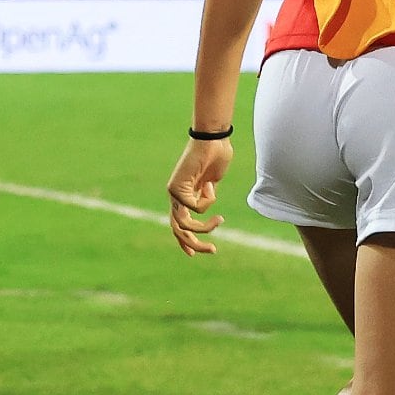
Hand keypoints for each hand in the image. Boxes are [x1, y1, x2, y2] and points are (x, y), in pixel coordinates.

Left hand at [167, 135, 231, 255]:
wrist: (212, 139)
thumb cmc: (216, 156)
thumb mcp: (213, 181)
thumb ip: (208, 194)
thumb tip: (207, 197)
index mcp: (184, 195)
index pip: (179, 224)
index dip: (185, 240)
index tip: (192, 255)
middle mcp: (175, 196)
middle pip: (178, 229)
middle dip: (194, 244)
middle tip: (212, 250)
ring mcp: (174, 192)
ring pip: (182, 224)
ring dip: (204, 229)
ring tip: (220, 221)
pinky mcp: (176, 188)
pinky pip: (194, 207)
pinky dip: (208, 201)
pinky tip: (210, 185)